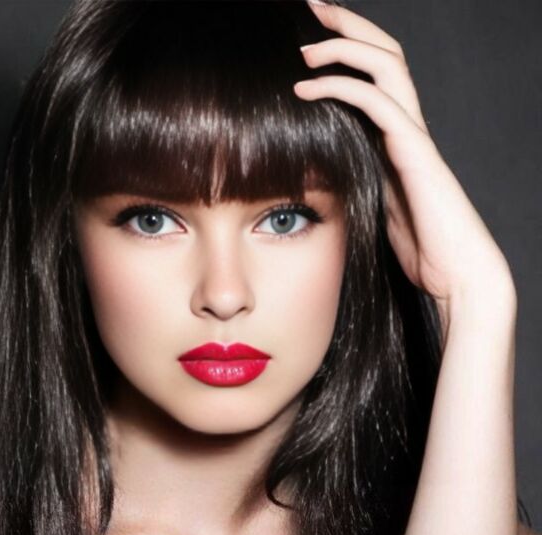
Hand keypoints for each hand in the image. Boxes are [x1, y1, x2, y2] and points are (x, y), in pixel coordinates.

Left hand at [294, 0, 515, 330]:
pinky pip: (379, 102)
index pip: (375, 76)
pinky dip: (341, 86)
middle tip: (310, 5)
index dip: (346, 48)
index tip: (308, 35)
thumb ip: (357, 186)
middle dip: (347, 24)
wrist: (459, 277)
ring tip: (305, 43)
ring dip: (344, 44)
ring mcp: (415, 137)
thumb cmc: (423, 254)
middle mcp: (409, 129)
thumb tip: (321, 181)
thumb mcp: (376, 212)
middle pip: (384, 53)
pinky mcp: (416, 153)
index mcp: (399, 141)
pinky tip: (307, 87)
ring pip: (386, 64)